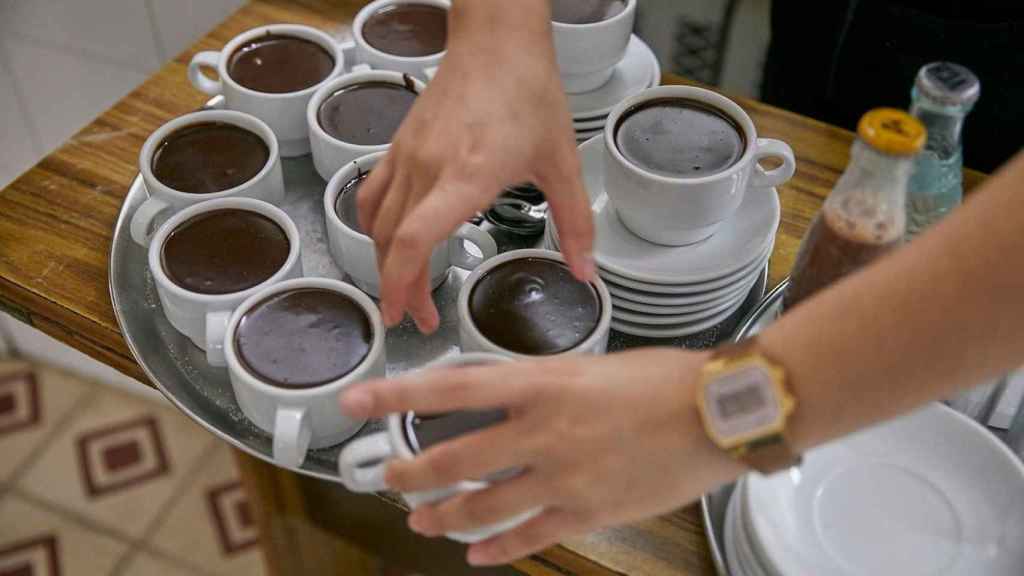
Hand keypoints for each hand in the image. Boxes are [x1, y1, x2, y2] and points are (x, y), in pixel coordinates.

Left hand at [339, 349, 744, 565]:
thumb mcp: (588, 366)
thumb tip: (497, 398)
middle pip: (455, 459)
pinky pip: (529, 536)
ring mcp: (564, 477)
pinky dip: (497, 548)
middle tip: (388, 476)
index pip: (450, 388)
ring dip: (444, 515)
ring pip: (483, 506)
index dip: (397, 396)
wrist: (718, 412)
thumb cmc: (660, 378)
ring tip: (421, 518)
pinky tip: (476, 553)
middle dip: (412, 472)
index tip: (357, 402)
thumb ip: (537, 386)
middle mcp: (542, 432)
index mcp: (541, 383)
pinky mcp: (589, 512)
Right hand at [356, 0, 594, 332]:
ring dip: (384, 262)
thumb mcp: (563, 161)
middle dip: (399, 289)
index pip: (414, 240)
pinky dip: (373, 224)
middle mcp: (428, 168)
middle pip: (391, 242)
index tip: (404, 318)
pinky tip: (387, 239)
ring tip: (404, 288)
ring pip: (377, 221)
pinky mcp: (401, 143)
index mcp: (466, 176)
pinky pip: (371, 192)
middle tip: (419, 318)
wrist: (497, 41)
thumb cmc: (530, 93)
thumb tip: (585, 273)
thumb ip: (575, 223)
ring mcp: (408, 154)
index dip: (401, 285)